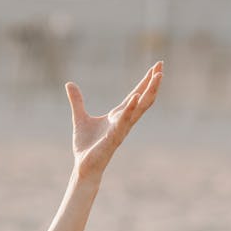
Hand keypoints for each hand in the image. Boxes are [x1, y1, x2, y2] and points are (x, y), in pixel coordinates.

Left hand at [65, 61, 163, 181]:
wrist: (83, 165)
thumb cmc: (86, 145)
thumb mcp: (80, 117)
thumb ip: (77, 101)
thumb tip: (69, 84)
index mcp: (118, 115)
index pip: (135, 94)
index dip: (145, 81)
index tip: (156, 67)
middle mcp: (124, 120)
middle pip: (143, 98)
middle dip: (153, 82)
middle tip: (161, 65)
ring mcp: (122, 128)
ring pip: (140, 107)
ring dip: (149, 91)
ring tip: (157, 76)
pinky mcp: (115, 136)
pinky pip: (125, 121)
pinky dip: (130, 109)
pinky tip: (135, 96)